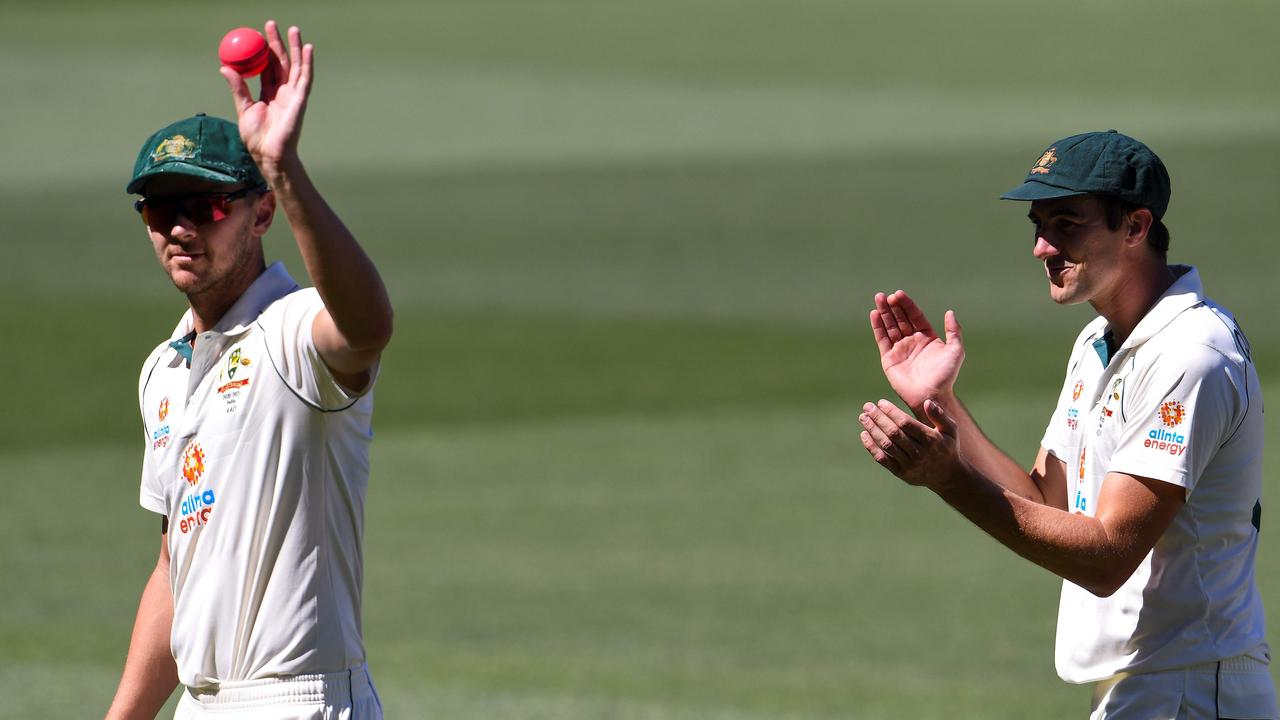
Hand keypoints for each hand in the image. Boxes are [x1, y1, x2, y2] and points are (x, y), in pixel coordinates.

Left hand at [221, 21, 312, 171]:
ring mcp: (293, 95)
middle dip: (278, 42)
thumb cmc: (256, 137)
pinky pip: (305, 78)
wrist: (268, 153)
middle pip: (282, 62)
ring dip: (295, 47)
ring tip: (293, 29)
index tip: (257, 34)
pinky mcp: (300, 99)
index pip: (268, 67)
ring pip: (296, 66)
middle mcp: (283, 92)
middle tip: (271, 24)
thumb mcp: (243, 108)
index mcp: (269, 93)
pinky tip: (308, 48)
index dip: (264, 50)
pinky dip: (308, 63)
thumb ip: (238, 87)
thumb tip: (224, 66)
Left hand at [858, 398, 961, 489]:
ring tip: (863, 418)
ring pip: (886, 445)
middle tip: (867, 407)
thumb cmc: (947, 447)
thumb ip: (939, 415)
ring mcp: (909, 464)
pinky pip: (882, 459)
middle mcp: (919, 452)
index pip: (906, 423)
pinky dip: (871, 447)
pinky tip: (864, 434)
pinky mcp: (901, 473)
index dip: (891, 412)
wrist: (947, 476)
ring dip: (872, 430)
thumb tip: (926, 402)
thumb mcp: (951, 430)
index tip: (880, 402)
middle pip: (893, 433)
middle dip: (878, 418)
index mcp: (930, 439)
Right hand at [869, 290, 963, 413]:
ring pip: (890, 326)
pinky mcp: (889, 358)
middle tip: (886, 295)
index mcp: (927, 338)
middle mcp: (912, 341)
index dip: (907, 305)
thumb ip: (954, 331)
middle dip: (893, 306)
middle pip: (900, 319)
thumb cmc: (946, 376)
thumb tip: (950, 312)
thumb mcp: (956, 351)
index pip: (915, 316)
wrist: (931, 395)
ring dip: (883, 313)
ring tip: (878, 298)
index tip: (899, 294)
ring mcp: (900, 349)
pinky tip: (874, 314)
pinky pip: (882, 339)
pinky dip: (877, 327)